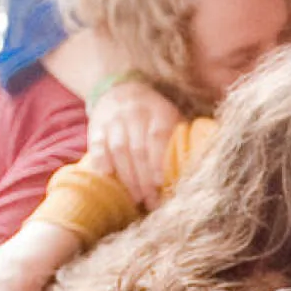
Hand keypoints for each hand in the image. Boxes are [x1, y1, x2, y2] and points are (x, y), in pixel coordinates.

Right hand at [88, 79, 179, 206]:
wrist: (120, 90)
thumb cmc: (152, 113)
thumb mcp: (170, 116)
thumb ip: (180, 138)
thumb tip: (194, 166)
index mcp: (158, 111)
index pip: (158, 137)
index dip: (158, 161)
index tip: (160, 183)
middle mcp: (135, 113)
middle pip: (138, 149)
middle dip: (144, 179)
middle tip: (150, 201)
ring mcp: (114, 120)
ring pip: (119, 150)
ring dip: (127, 177)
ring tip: (135, 198)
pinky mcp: (96, 126)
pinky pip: (97, 145)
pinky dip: (102, 162)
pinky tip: (108, 178)